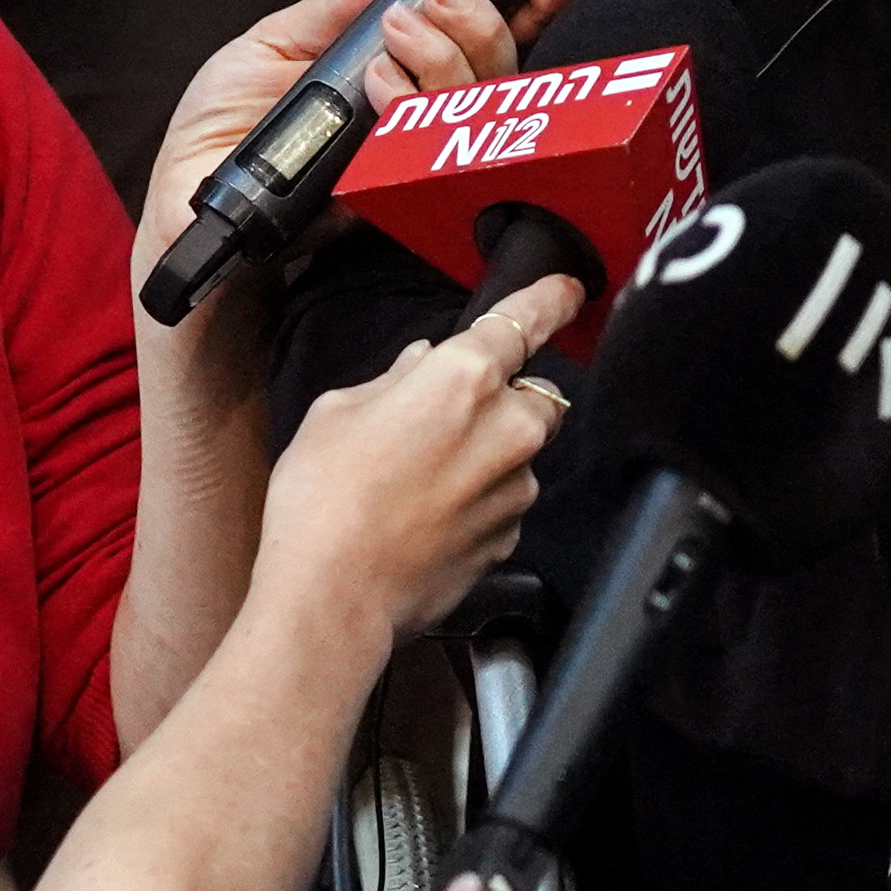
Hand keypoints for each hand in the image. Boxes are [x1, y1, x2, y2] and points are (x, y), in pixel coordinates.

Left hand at [135, 0, 590, 289]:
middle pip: (496, 72)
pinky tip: (387, 88)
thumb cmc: (217, 135)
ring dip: (446, 60)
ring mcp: (415, 163)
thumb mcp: (267, 47)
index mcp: (399, 76)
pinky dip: (422, 112)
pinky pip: (442, 159)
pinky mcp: (399, 203)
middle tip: (437, 1)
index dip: (527, 7)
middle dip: (480, 24)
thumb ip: (336, 8)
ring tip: (397, 35)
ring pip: (478, 110)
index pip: (479, 42)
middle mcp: (420, 119)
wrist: (185, 213)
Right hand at [262, 275, 578, 635]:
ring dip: (486, 456)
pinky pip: (504, 502)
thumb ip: (394, 380)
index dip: (551, 300)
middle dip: (502, 399)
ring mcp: (516, 487)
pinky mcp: (510, 537)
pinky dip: (477, 503)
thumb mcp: (337, 413)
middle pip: (533, 394)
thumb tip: (419, 366)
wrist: (333, 598)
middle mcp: (507, 427)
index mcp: (465, 378)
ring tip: (418, 483)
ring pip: (518, 453)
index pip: (526, 319)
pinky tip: (426, 520)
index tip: (567, 291)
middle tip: (444, 421)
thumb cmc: (324, 501)